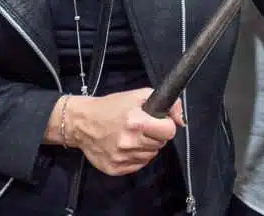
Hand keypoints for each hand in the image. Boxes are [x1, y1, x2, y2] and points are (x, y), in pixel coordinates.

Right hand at [64, 89, 183, 175]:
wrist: (81, 122)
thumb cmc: (110, 107)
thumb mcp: (138, 96)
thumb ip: (166, 104)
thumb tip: (181, 121)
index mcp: (135, 122)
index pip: (169, 131)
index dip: (166, 125)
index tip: (158, 122)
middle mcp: (128, 142)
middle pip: (160, 144)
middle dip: (155, 135)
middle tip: (141, 128)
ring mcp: (121, 157)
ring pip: (150, 156)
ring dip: (145, 147)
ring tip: (131, 136)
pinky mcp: (115, 168)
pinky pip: (138, 165)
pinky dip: (135, 157)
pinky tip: (125, 146)